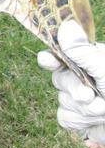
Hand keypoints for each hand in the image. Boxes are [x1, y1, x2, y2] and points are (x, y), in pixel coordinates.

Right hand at [38, 19, 104, 147]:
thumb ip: (83, 53)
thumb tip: (66, 26)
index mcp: (88, 60)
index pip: (61, 54)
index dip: (50, 58)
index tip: (48, 60)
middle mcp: (81, 77)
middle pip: (58, 79)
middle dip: (75, 89)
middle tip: (90, 95)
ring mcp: (78, 98)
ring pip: (62, 101)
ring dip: (85, 109)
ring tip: (104, 110)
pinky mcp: (78, 118)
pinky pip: (66, 118)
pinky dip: (82, 121)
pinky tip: (97, 120)